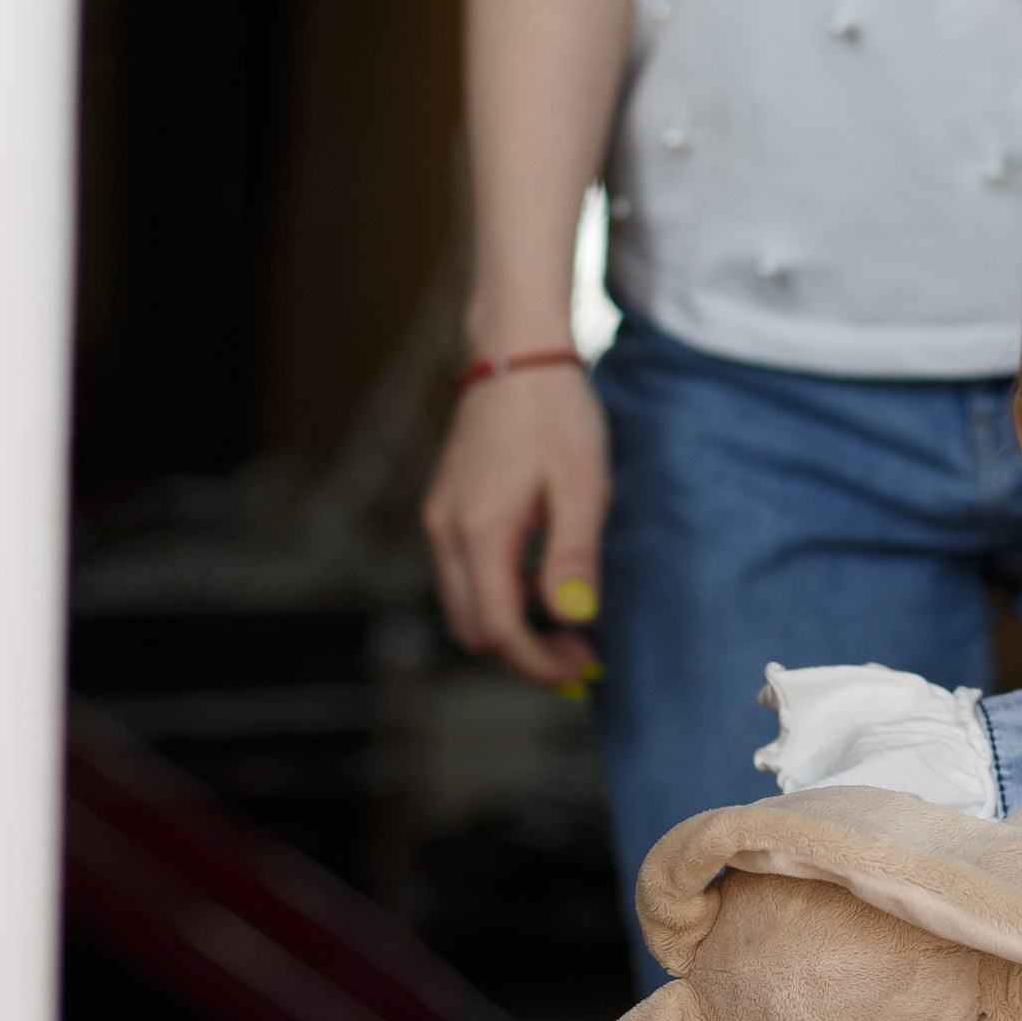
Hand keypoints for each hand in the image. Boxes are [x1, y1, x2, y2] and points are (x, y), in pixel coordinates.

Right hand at [421, 360, 608, 691]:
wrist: (516, 352)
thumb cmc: (555, 413)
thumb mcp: (582, 485)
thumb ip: (574, 556)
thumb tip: (574, 618)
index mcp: (480, 529)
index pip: (497, 629)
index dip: (537, 664)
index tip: (580, 668)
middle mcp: (446, 531)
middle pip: (472, 630)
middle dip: (522, 655)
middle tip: (578, 654)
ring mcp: (439, 520)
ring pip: (463, 606)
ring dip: (510, 628)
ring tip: (566, 620)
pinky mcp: (445, 510)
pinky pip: (463, 576)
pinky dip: (499, 597)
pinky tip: (542, 580)